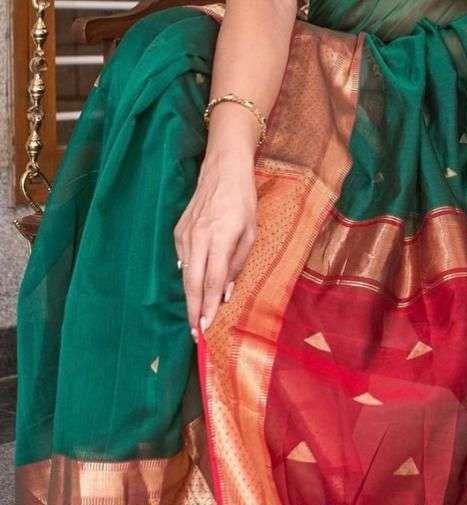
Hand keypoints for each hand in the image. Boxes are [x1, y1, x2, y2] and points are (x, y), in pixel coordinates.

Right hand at [174, 154, 256, 340]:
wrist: (222, 170)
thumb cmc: (243, 201)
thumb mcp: (251, 232)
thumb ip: (237, 263)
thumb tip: (225, 292)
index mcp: (220, 238)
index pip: (211, 280)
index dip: (207, 306)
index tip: (205, 328)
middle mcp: (198, 237)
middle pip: (191, 282)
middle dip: (192, 310)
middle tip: (195, 334)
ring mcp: (185, 234)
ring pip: (184, 273)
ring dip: (189, 296)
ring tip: (195, 316)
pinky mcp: (178, 230)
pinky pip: (182, 259)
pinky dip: (187, 275)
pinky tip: (193, 285)